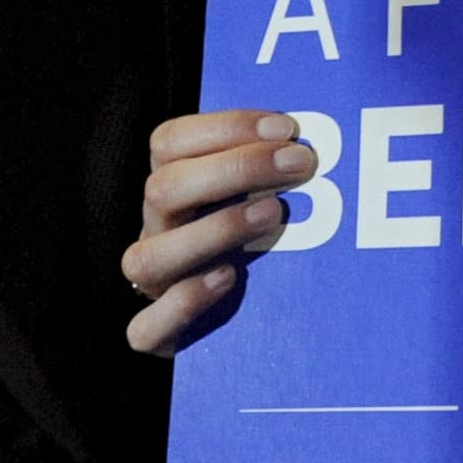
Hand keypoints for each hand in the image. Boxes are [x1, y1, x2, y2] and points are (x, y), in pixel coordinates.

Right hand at [121, 107, 322, 354]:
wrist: (243, 320)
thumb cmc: (259, 238)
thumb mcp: (258, 193)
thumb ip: (272, 165)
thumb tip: (316, 138)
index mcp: (172, 186)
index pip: (170, 141)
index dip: (225, 127)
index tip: (287, 128)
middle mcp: (156, 231)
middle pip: (163, 189)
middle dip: (236, 169)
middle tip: (300, 164)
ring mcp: (153, 284)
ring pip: (149, 257)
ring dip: (215, 229)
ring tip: (273, 215)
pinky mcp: (158, 335)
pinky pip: (146, 327)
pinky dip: (184, 303)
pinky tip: (229, 278)